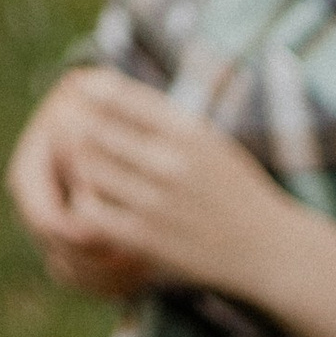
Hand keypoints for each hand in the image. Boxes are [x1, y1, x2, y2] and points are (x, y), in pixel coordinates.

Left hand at [9, 69, 287, 296]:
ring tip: (77, 159)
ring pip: (89, 168)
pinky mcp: (146, 237)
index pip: (121, 95)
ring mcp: (157, 202)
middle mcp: (171, 163)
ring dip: (78, 161)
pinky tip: (91, 196)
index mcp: (187, 131)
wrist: (268, 248)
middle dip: (77, 123)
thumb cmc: (233, 188)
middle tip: (66, 123)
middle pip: (96, 129)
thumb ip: (164, 118)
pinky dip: (85, 200)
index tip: (80, 88)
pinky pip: (93, 210)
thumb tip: (108, 88)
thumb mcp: (208, 139)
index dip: (92, 89)